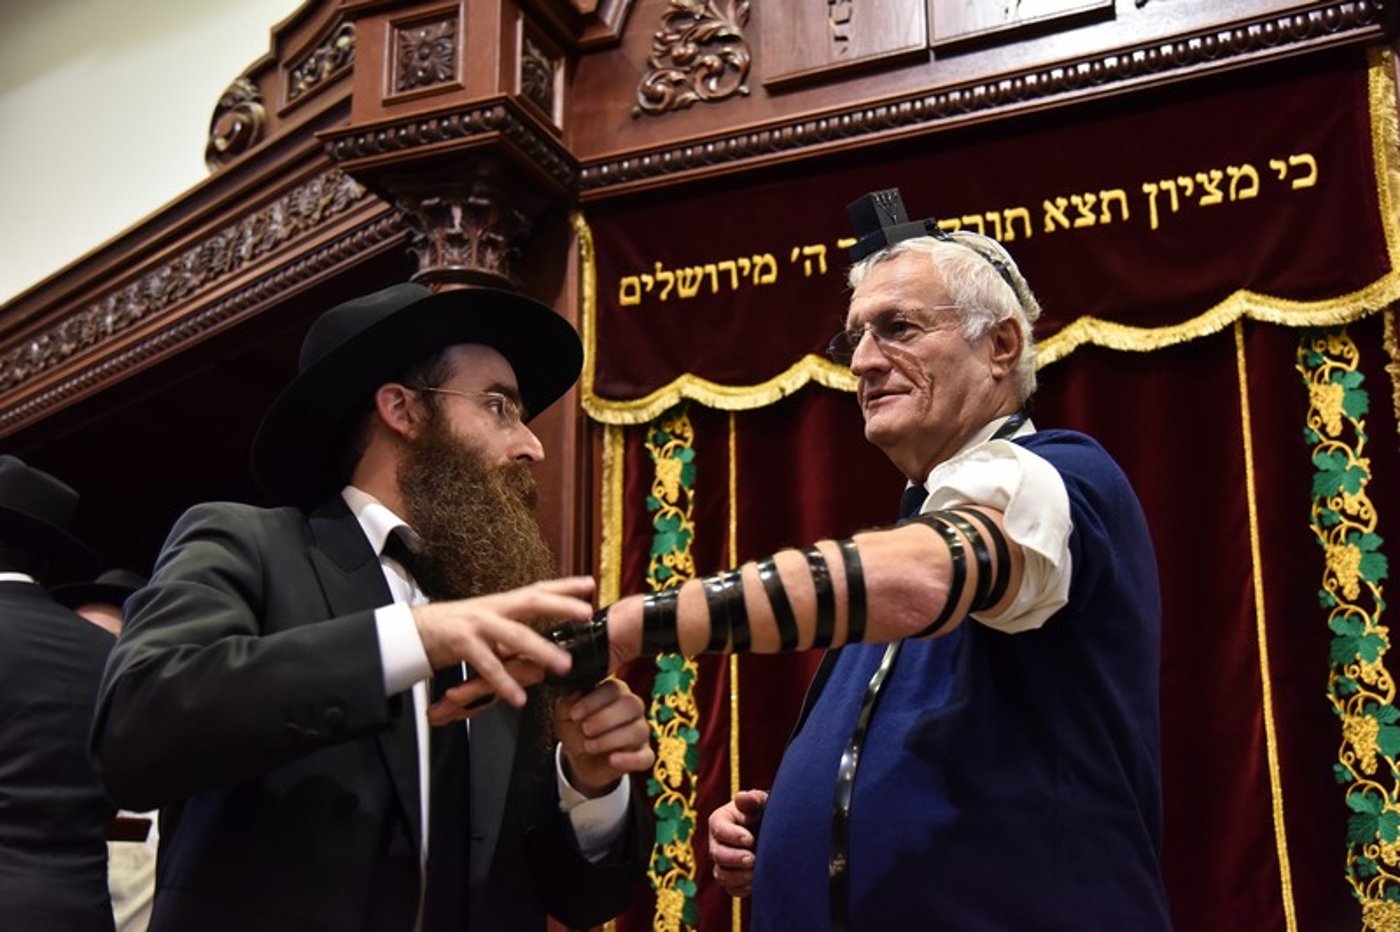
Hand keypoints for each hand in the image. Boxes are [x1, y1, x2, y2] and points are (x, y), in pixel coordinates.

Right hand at [414, 576, 593, 712]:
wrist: (409, 634)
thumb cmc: (449, 632)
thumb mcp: (484, 626)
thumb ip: (508, 632)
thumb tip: (533, 642)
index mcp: (499, 603)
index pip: (536, 590)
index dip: (563, 585)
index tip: (590, 584)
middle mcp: (491, 609)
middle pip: (531, 601)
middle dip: (560, 605)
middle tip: (587, 612)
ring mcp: (476, 624)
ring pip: (514, 635)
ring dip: (540, 650)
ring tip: (563, 665)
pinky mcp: (461, 643)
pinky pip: (487, 664)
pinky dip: (504, 682)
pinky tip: (519, 697)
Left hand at [556, 678, 654, 796]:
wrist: (580, 759)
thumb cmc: (576, 729)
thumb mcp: (565, 716)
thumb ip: (568, 702)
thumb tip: (576, 695)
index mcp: (615, 693)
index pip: (614, 688)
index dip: (594, 700)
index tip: (574, 714)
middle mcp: (632, 709)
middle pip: (632, 704)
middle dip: (606, 718)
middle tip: (585, 729)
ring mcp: (640, 732)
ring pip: (639, 730)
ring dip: (611, 739)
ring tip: (588, 746)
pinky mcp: (643, 756)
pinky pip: (646, 757)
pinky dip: (629, 759)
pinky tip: (612, 759)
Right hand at [708, 788, 768, 897]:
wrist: (771, 830)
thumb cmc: (763, 812)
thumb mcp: (760, 802)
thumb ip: (752, 799)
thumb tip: (742, 797)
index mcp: (720, 821)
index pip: (719, 829)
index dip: (732, 835)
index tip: (750, 839)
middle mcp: (717, 843)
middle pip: (717, 854)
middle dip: (734, 859)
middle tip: (753, 859)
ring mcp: (722, 863)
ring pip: (722, 875)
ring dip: (738, 876)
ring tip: (756, 873)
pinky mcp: (731, 879)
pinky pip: (731, 889)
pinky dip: (743, 888)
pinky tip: (757, 882)